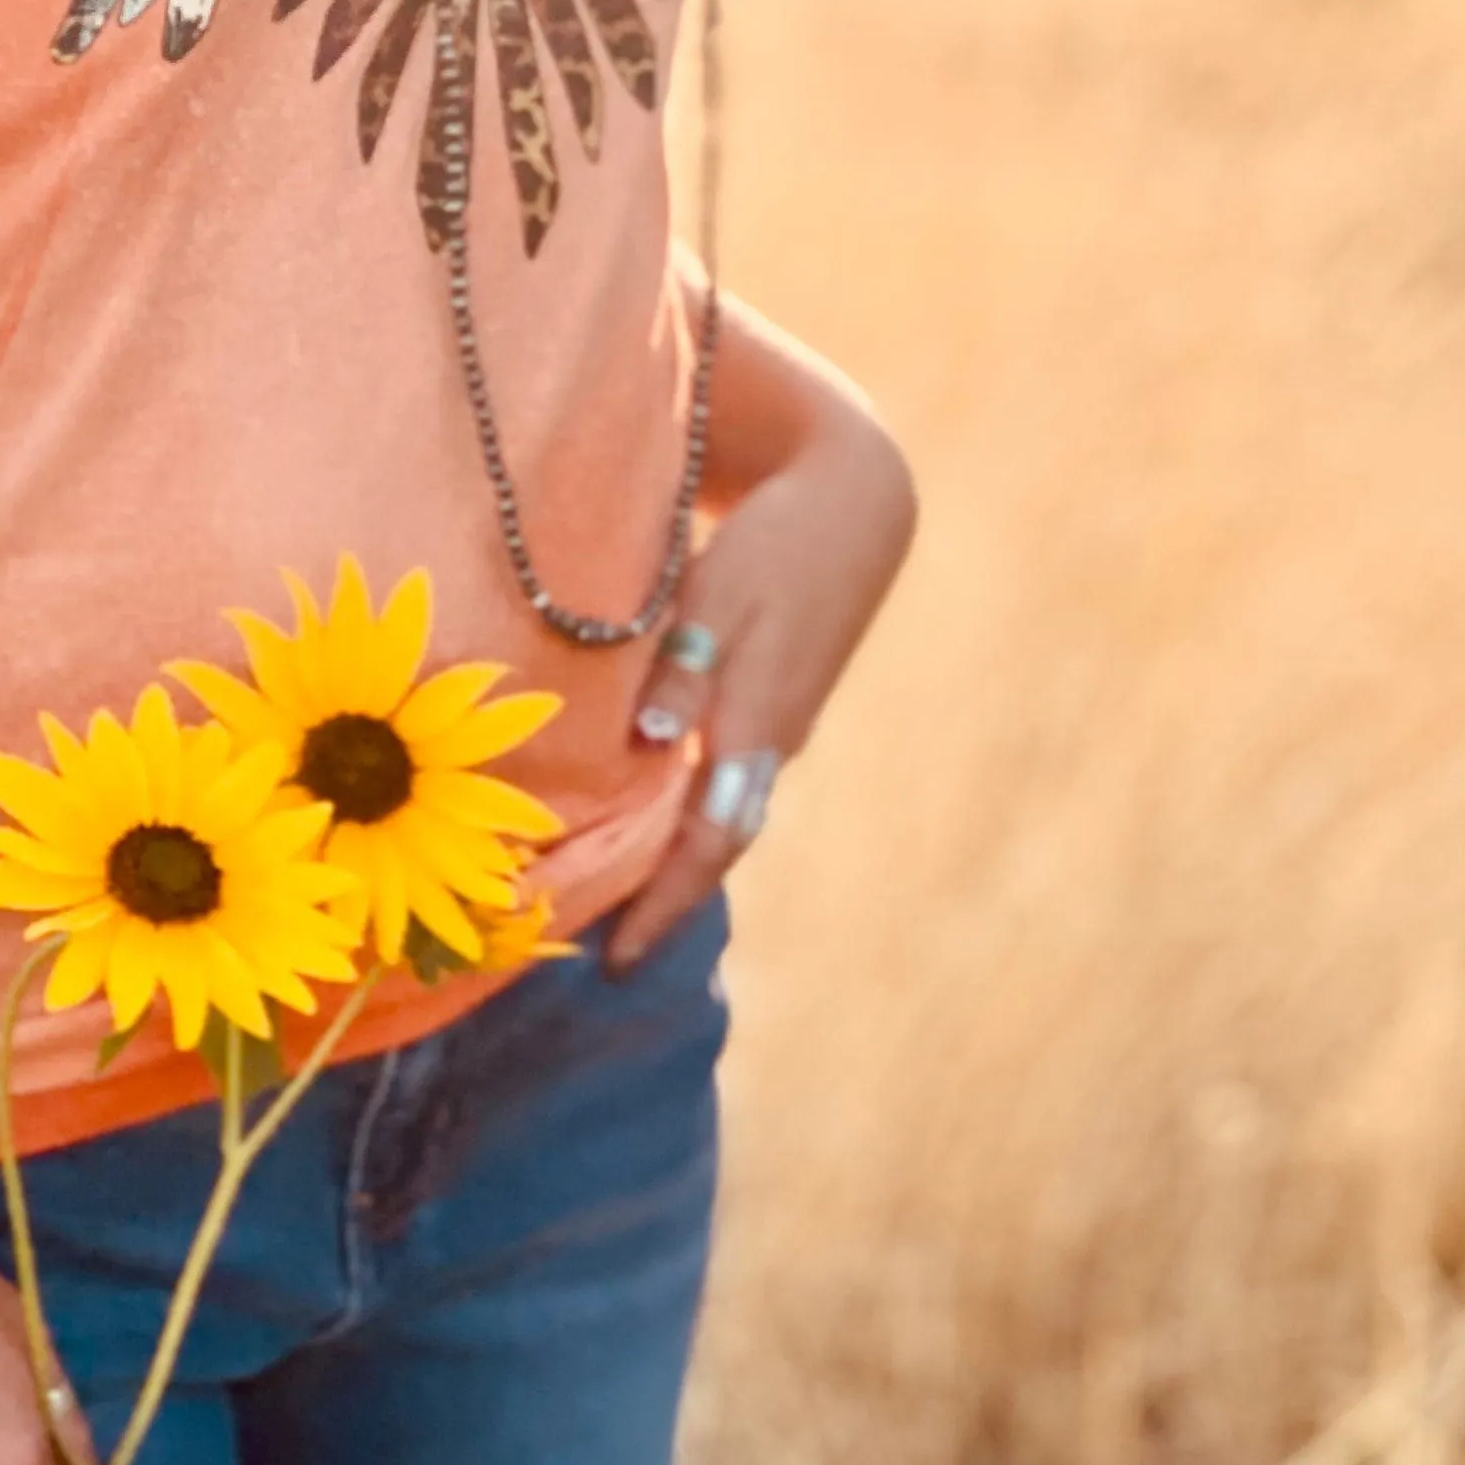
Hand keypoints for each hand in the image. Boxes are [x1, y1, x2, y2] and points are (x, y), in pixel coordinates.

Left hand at [600, 406, 917, 974]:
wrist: (855, 504)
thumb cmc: (776, 542)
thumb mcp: (723, 595)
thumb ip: (686, 665)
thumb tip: (650, 739)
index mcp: (757, 725)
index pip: (707, 842)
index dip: (662, 903)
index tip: (619, 960)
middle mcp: (770, 741)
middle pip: (715, 844)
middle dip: (665, 900)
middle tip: (609, 955)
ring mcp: (777, 723)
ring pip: (721, 812)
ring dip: (675, 859)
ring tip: (617, 897)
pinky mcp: (775, 699)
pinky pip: (725, 778)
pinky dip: (686, 810)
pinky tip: (650, 813)